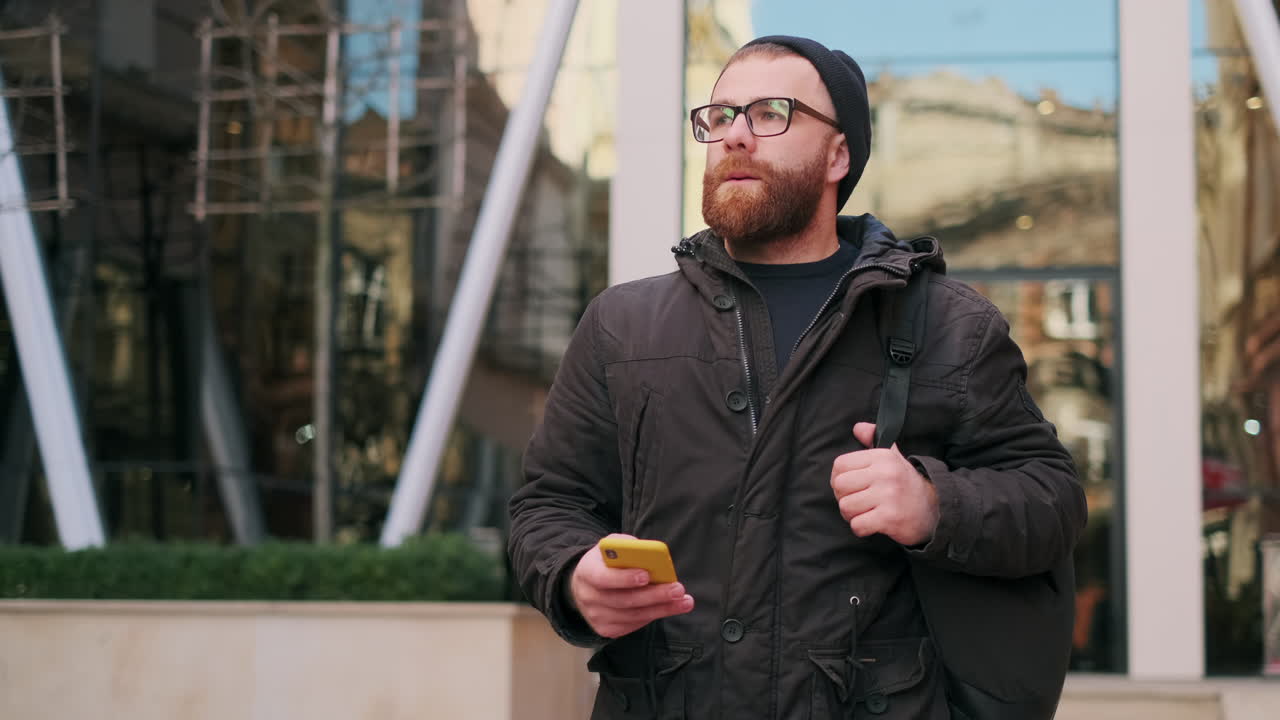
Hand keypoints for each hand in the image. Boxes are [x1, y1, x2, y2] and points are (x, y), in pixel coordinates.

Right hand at [569, 534, 694, 637]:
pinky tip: (669, 608)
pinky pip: (633, 625)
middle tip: (678, 589)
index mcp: (587, 572)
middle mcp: (588, 597)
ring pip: (632, 616)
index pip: (604, 578)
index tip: (647, 575)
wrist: (585, 585)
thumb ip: (628, 547)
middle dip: (654, 595)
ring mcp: (596, 616)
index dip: (624, 578)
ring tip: (684, 601)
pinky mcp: (606, 629)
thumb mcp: (612, 546)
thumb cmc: (606, 561)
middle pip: (624, 600)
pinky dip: (653, 616)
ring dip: (661, 609)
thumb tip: (652, 554)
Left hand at [830, 423, 939, 546]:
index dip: (838, 478)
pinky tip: (872, 524)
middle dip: (844, 498)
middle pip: (840, 485)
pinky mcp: (890, 517)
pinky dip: (860, 528)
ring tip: (865, 513)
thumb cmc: (906, 483)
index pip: (840, 464)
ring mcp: (888, 495)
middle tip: (857, 502)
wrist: (935, 509)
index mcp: (882, 456)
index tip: (850, 486)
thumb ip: (874, 440)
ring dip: (852, 515)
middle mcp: (885, 473)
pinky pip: (857, 525)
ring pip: (846, 506)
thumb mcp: (893, 457)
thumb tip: (858, 427)